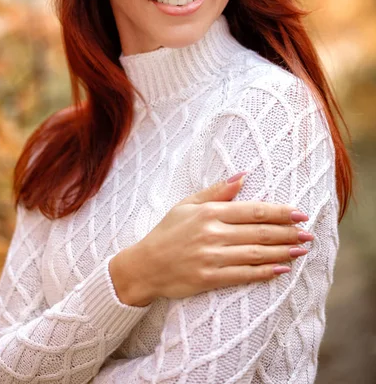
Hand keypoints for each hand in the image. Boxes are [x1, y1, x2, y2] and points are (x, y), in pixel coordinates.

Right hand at [122, 174, 312, 303]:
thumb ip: (217, 191)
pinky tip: (281, 270)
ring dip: (283, 252)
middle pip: (259, 233)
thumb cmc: (167, 231)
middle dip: (288, 232)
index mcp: (209, 213)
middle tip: (308, 233)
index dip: (279, 212)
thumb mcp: (187, 204)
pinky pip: (244, 275)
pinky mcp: (209, 279)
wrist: (145, 265)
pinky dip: (265, 272)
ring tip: (302, 250)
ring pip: (256, 254)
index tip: (300, 213)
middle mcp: (212, 234)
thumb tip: (243, 175)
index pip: (253, 211)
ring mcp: (211, 258)